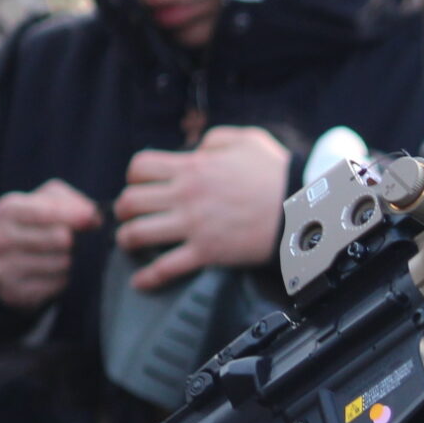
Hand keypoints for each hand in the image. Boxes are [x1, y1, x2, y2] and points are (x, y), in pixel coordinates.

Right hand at [0, 179, 100, 310]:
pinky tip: (53, 272)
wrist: (2, 256)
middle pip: (62, 239)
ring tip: (61, 255)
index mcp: (9, 211)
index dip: (76, 216)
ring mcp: (4, 269)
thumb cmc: (33, 222)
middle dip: (75, 239)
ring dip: (71, 259)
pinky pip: (58, 284)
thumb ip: (71, 202)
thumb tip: (94, 217)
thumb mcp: (45, 201)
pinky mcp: (15, 293)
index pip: (50, 212)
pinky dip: (63, 278)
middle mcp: (1, 240)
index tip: (91, 219)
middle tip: (74, 240)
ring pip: (63, 264)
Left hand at [115, 126, 290, 289]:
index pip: (140, 167)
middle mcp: (185, 196)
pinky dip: (148, 277)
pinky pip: (166, 268)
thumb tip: (196, 149)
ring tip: (131, 243)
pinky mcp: (206, 253)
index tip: (141, 185)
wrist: (299, 209)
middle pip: (130, 201)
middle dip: (123, 210)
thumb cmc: (277, 173)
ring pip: (138, 234)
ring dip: (128, 239)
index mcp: (192, 167)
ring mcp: (193, 226)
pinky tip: (141, 281)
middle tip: (129, 216)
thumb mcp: (247, 140)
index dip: (134, 176)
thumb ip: (215, 140)